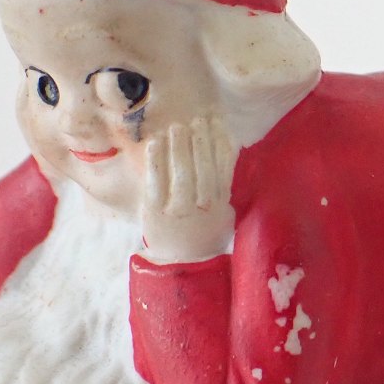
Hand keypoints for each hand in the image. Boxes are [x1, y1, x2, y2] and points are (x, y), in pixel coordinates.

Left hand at [140, 116, 237, 263]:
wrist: (182, 262)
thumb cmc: (206, 233)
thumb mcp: (224, 212)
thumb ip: (225, 183)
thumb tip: (229, 148)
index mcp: (220, 204)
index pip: (222, 167)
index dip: (219, 142)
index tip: (216, 122)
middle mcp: (200, 206)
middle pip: (202, 168)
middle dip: (200, 141)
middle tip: (196, 120)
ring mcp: (176, 209)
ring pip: (180, 173)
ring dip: (179, 147)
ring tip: (177, 127)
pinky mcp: (154, 211)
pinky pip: (155, 182)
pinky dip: (155, 160)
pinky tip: (155, 143)